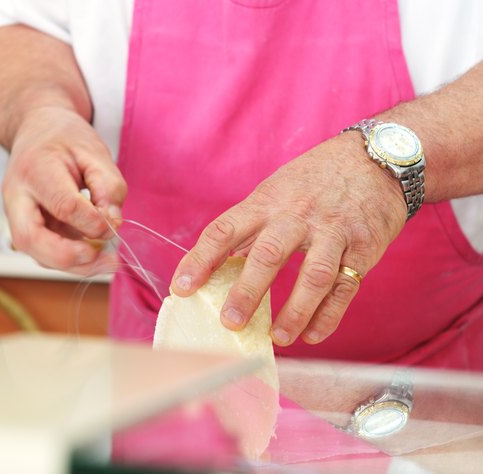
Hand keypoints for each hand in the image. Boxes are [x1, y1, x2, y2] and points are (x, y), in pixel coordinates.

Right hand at [3, 106, 126, 273]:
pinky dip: (71, 261)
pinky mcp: (26, 228)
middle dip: (71, 258)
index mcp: (35, 169)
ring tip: (107, 262)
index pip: (63, 205)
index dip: (92, 221)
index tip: (113, 222)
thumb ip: (108, 186)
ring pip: (37, 254)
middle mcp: (17, 196)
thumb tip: (112, 224)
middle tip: (107, 260)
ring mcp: (17, 215)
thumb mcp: (95, 151)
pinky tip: (94, 255)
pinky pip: (45, 254)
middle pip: (31, 240)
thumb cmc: (65, 138)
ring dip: (74, 265)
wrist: (35, 129)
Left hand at [171, 132, 405, 345]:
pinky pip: (345, 286)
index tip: (181, 288)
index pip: (224, 231)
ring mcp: (332, 232)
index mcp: (266, 203)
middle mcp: (296, 216)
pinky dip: (329, 314)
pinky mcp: (363, 247)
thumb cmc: (313, 181)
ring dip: (294, 311)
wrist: (376, 159)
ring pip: (312, 275)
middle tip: (230, 322)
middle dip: (247, 291)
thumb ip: (249, 227)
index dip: (200, 260)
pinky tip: (312, 336)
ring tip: (277, 337)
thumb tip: (215, 266)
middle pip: (268, 255)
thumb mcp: (275, 192)